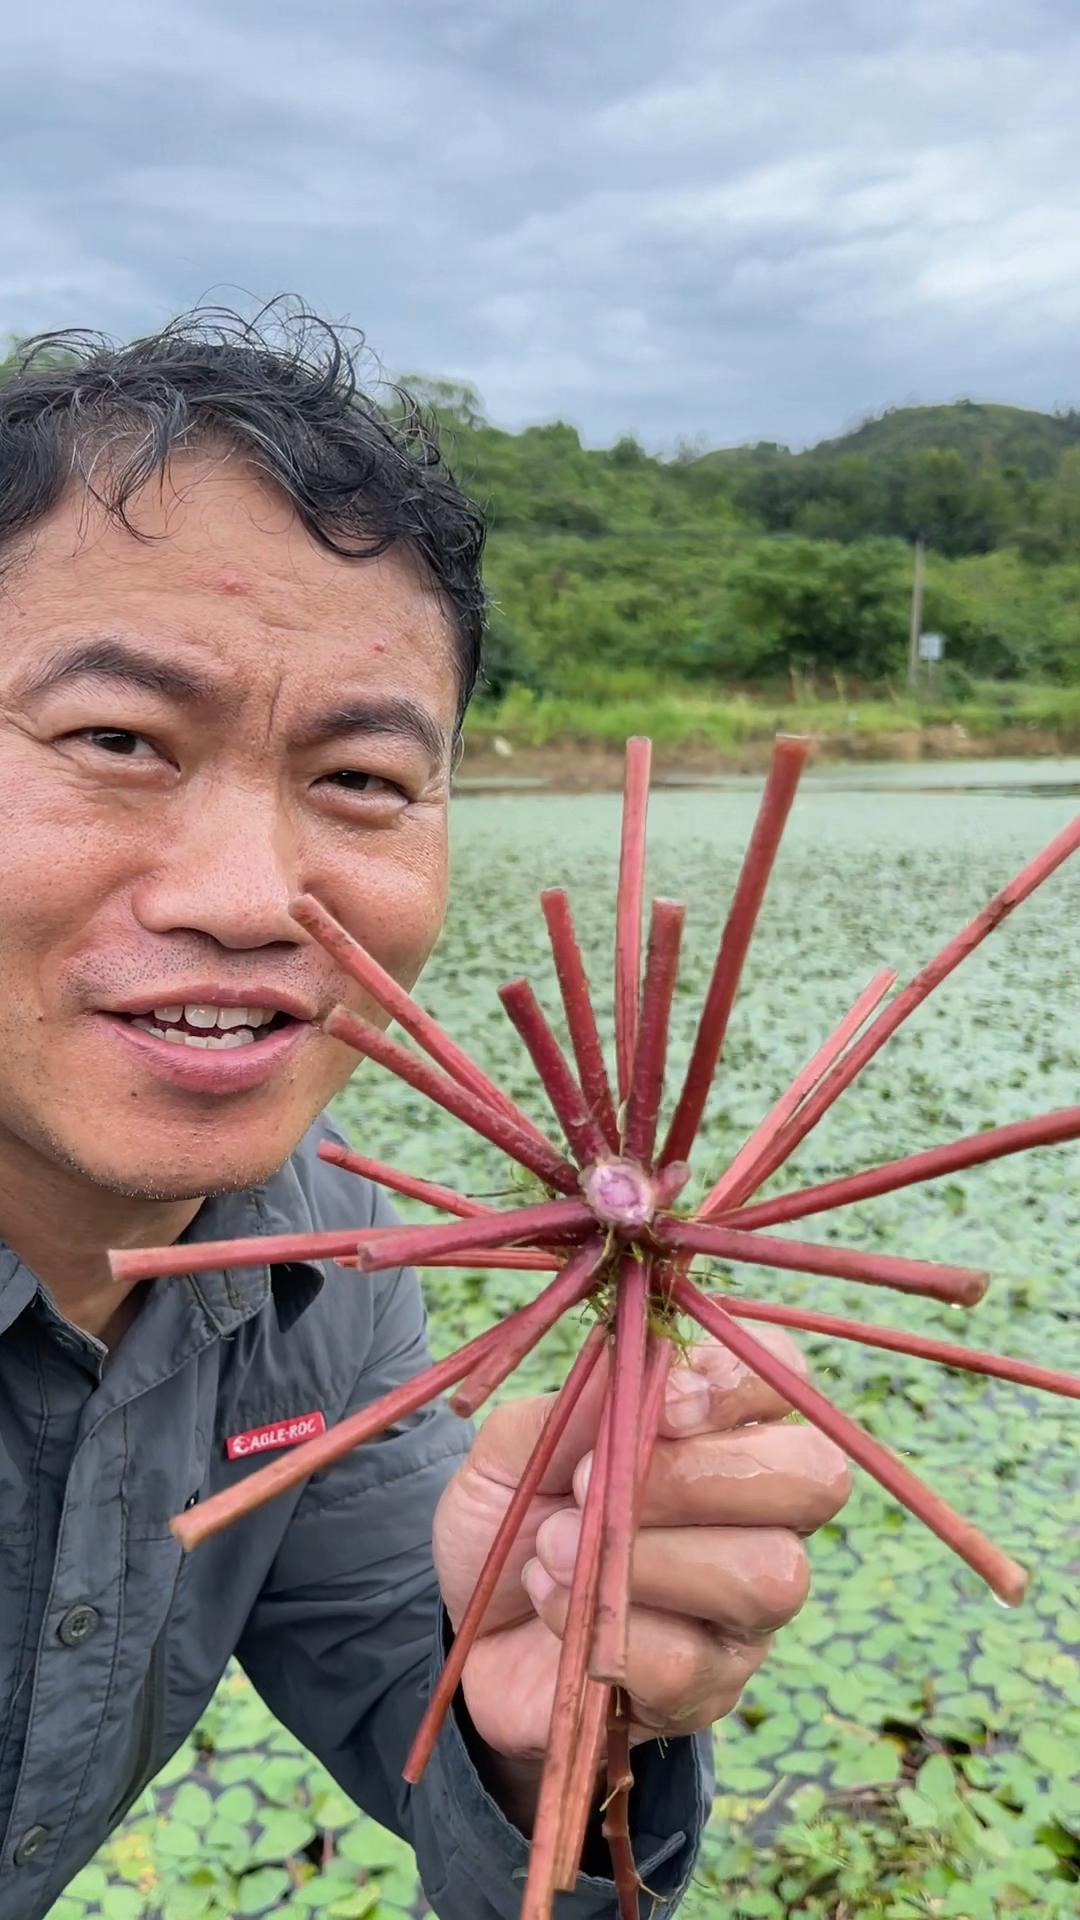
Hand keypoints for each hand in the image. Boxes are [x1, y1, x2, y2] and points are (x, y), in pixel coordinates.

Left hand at [432, 1330, 850, 1772]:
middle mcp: (760, 1514)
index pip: (781, 1375)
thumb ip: (581, 1401)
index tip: (661, 1405)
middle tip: (589, 1485)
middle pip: (815, 1478)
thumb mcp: (520, 1441)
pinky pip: (690, 1661)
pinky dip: (608, 1629)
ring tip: (552, 1547)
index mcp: (721, 1428)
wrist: (466, 1626)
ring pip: (768, 1576)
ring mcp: (745, 1609)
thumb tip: (638, 1357)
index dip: (737, 1383)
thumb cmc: (511, 1513)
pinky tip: (552, 1606)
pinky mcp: (707, 1688)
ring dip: (645, 1558)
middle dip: (702, 1476)